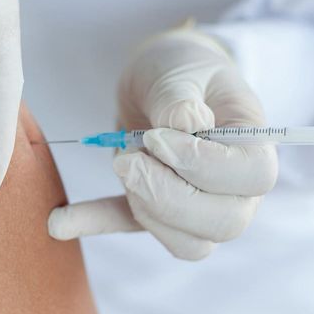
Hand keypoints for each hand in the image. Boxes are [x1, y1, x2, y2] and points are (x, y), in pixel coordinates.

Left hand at [48, 24, 277, 259]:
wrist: (164, 79)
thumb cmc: (183, 69)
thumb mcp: (180, 70)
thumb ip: (180, 98)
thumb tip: (184, 126)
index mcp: (254, 145)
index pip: (253, 177)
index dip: (205, 165)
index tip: (158, 137)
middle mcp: (236, 188)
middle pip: (223, 223)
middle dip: (168, 197)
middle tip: (126, 159)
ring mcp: (200, 207)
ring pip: (188, 243)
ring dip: (145, 210)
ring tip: (120, 162)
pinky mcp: (156, 211)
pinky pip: (132, 229)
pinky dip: (96, 224)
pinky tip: (59, 221)